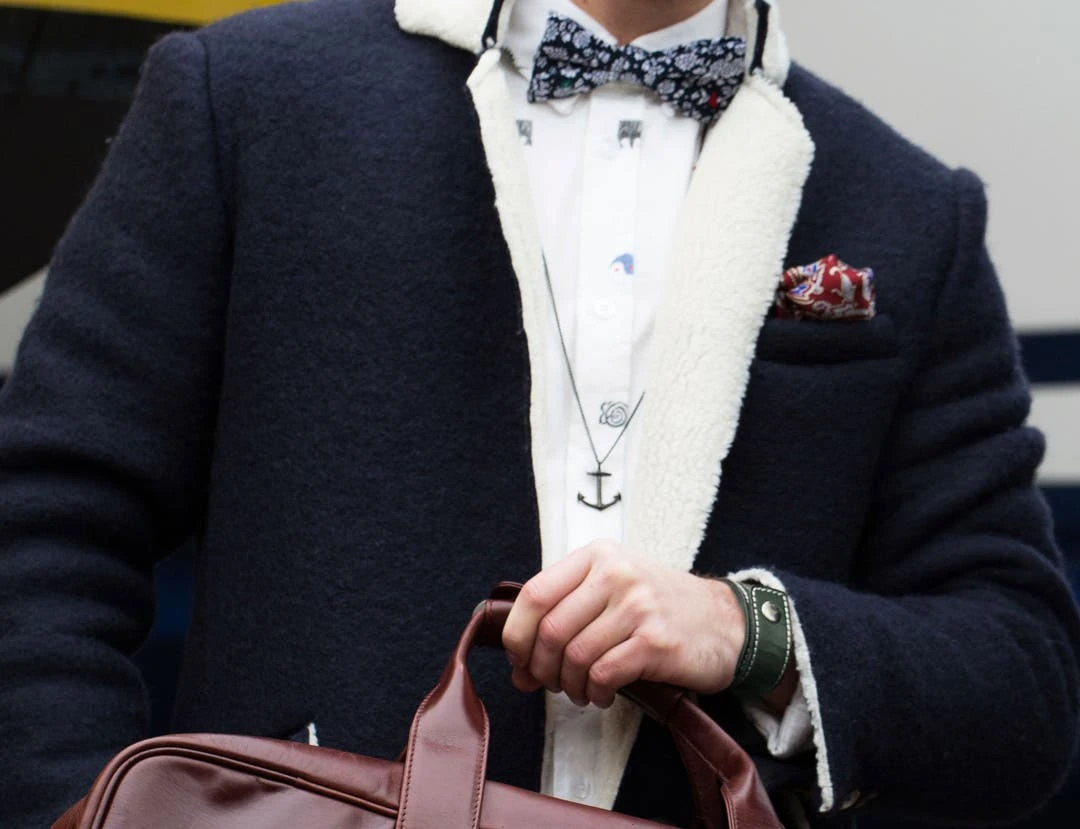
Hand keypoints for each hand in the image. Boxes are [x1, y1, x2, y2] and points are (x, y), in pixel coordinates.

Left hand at [501, 540, 745, 707]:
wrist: (726, 623)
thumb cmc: (660, 608)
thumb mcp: (614, 589)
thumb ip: (566, 615)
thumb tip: (518, 667)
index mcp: (598, 555)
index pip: (535, 593)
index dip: (517, 634)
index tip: (520, 659)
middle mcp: (616, 573)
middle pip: (551, 630)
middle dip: (541, 668)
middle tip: (549, 684)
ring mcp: (637, 605)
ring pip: (574, 656)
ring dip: (569, 685)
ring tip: (581, 691)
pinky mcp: (655, 640)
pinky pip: (603, 674)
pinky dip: (594, 693)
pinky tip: (602, 695)